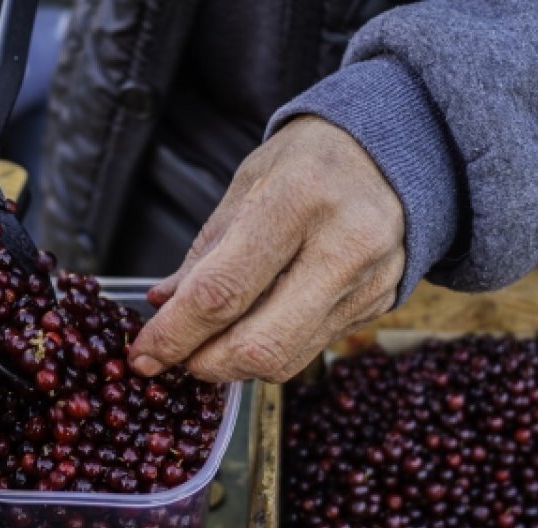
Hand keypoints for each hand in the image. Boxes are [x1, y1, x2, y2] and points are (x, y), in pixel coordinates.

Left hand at [128, 115, 405, 382]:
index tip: (143, 355)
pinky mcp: (377, 306)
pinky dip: (268, 351)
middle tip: (176, 359)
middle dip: (204, 364)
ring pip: (285, 359)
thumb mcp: (247, 185)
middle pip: (259, 344)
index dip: (174, 334)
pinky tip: (252, 330)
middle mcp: (343, 246)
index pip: (223, 291)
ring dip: (233, 365)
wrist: (394, 152)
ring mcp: (367, 282)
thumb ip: (204, 252)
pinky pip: (308, 350)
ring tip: (209, 345)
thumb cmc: (309, 162)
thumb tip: (162, 305)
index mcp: (299, 199)